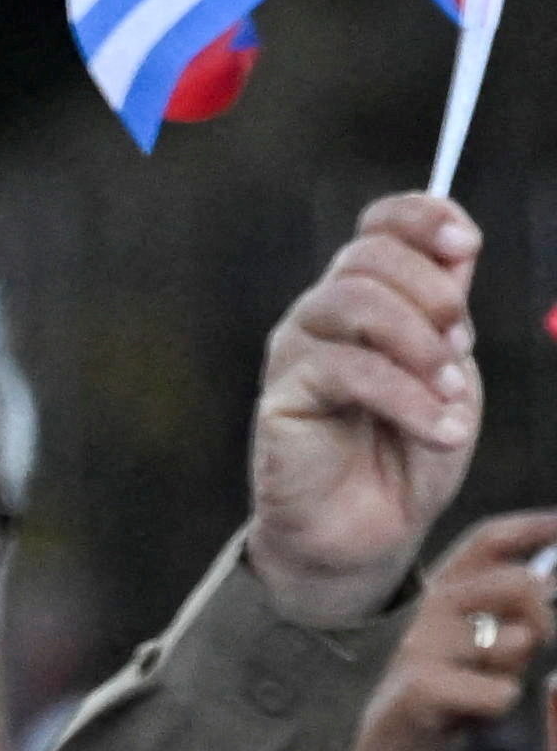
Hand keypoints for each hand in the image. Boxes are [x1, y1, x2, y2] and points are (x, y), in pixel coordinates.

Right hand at [246, 196, 483, 632]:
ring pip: (352, 301)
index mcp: (368, 299)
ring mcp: (297, 353)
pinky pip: (345, 369)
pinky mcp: (283, 398)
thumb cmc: (407, 451)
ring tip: (451, 397)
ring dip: (420, 346)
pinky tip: (438, 430)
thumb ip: (448, 313)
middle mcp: (324, 315)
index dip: (421, 218)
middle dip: (433, 293)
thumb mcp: (450, 372)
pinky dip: (407, 397)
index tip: (466, 245)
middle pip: (369, 255)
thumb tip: (460, 244)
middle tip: (461, 345)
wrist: (370, 533)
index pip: (380, 224)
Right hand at [317, 512, 556, 750]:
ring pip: (515, 641)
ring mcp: (415, 649)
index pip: (484, 544)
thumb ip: (498, 626)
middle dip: (543, 617)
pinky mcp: (418, 689)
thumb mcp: (463, 665)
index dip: (531, 528)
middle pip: (517, 583)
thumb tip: (547, 586)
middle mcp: (419, 614)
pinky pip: (501, 692)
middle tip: (527, 648)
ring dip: (514, 675)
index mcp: (429, 600)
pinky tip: (462, 724)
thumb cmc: (423, 721)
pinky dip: (495, 711)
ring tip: (479, 699)